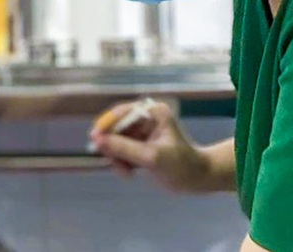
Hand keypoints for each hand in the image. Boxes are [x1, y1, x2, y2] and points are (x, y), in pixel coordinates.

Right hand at [89, 100, 212, 193]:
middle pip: (116, 128)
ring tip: (126, 173)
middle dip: (113, 147)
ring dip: (117, 158)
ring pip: (116, 141)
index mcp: (153, 113)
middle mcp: (146, 119)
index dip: (107, 124)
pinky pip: (122, 151)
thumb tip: (97, 140)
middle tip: (115, 164)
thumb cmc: (181, 165)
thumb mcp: (152, 157)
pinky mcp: (140, 146)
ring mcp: (142, 132)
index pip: (122, 112)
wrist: (197, 180)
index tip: (95, 139)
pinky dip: (122, 162)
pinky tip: (130, 173)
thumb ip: (124, 148)